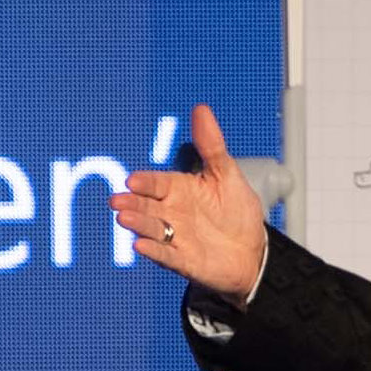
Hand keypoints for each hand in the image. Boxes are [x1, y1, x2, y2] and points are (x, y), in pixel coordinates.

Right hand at [114, 104, 270, 302]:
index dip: (145, 182)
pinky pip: (165, 255)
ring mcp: (175, 238)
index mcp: (178, 189)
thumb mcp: (226, 174)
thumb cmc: (237, 212)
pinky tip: (141, 246)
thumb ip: (211, 145)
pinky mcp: (183, 260)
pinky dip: (154, 250)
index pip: (156, 183)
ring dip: (137, 224)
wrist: (253, 251)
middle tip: (117, 200)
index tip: (133, 180)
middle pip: (146, 206)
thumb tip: (201, 110)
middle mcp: (171, 212)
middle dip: (131, 203)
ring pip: (151, 229)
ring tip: (124, 218)